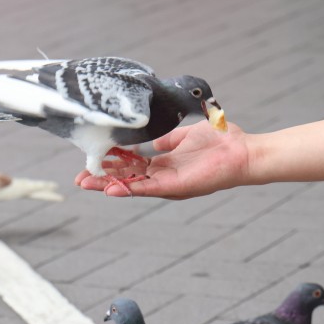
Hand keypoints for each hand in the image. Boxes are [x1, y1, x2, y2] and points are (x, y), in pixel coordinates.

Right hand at [74, 120, 251, 199]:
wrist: (243, 151)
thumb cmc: (220, 140)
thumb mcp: (185, 134)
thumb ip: (166, 140)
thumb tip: (150, 141)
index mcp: (164, 163)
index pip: (131, 165)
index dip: (111, 164)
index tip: (92, 161)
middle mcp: (162, 176)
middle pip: (126, 178)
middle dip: (102, 178)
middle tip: (79, 179)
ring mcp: (167, 183)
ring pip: (131, 185)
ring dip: (108, 186)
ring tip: (86, 184)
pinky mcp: (175, 187)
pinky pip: (147, 189)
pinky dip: (128, 189)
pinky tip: (110, 189)